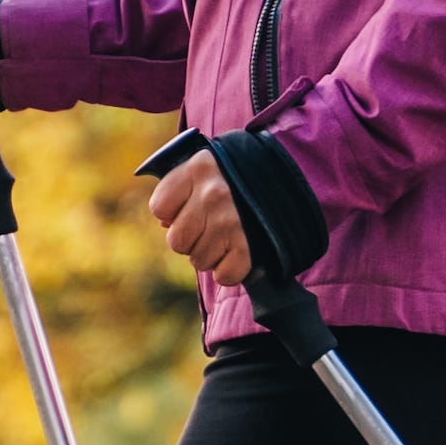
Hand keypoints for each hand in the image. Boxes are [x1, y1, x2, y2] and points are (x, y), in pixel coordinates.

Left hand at [148, 147, 252, 283]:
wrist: (286, 181)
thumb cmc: (236, 177)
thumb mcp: (207, 168)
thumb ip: (181, 190)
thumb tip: (166, 225)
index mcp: (197, 168)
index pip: (159, 208)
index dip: (171, 213)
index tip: (189, 207)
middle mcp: (213, 194)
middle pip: (176, 241)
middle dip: (190, 240)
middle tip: (209, 228)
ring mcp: (231, 221)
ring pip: (199, 261)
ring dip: (211, 255)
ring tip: (227, 237)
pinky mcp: (249, 246)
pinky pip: (225, 276)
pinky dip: (230, 271)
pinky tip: (238, 252)